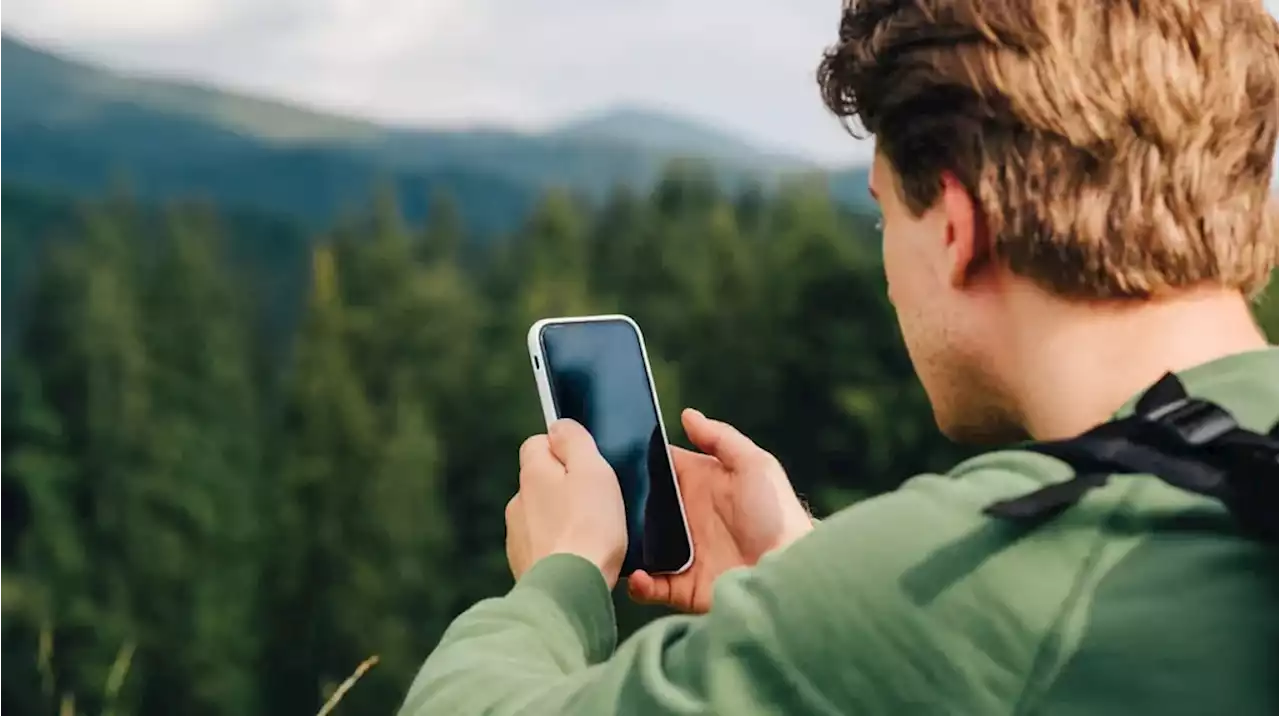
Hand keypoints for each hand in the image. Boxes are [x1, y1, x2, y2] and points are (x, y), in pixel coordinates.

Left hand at [506, 419, 627, 588]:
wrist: (570, 590)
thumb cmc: (588, 529)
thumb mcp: (593, 470)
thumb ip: (575, 441)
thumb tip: (559, 425)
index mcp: (533, 473)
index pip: (538, 442)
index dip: (565, 449)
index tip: (588, 464)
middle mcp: (518, 501)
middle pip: (542, 481)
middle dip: (565, 487)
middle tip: (598, 502)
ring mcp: (518, 536)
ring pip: (543, 515)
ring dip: (562, 519)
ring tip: (593, 535)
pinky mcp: (524, 565)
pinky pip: (544, 545)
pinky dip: (560, 547)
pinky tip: (580, 557)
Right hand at [627, 409, 812, 613]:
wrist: (791, 572)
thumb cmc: (778, 515)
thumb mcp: (755, 465)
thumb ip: (720, 438)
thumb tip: (687, 414)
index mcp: (699, 486)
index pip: (659, 470)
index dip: (636, 462)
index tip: (608, 455)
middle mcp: (686, 518)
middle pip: (640, 507)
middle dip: (619, 504)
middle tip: (600, 501)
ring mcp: (682, 553)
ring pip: (638, 545)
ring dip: (623, 542)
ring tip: (611, 538)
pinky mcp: (682, 586)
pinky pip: (649, 586)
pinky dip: (636, 583)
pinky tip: (637, 574)